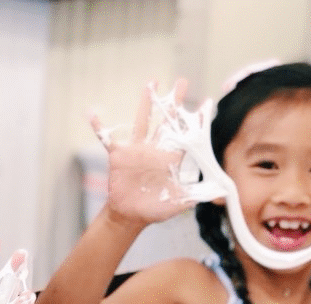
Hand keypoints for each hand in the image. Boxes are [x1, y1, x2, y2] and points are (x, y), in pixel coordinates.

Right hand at [93, 79, 197, 225]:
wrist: (131, 215)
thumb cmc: (156, 209)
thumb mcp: (179, 203)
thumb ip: (197, 195)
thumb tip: (219, 194)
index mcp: (171, 158)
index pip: (187, 135)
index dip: (197, 120)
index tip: (207, 103)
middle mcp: (156, 149)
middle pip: (167, 120)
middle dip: (175, 101)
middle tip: (182, 81)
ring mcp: (137, 150)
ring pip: (143, 121)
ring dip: (146, 102)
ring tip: (151, 83)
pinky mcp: (119, 155)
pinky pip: (107, 138)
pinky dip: (99, 126)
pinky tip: (92, 113)